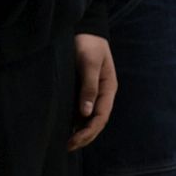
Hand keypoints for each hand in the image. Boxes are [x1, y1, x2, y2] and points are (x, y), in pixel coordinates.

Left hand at [68, 33, 117, 149]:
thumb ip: (89, 86)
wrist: (84, 29)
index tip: (74, 140)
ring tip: (67, 143)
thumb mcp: (89, 63)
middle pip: (97, 121)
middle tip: (68, 146)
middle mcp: (103, 93)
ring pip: (90, 118)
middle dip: (85, 136)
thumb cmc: (88, 44)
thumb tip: (86, 113)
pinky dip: (76, 122)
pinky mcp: (84, 90)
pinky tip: (67, 128)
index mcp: (108, 88)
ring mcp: (94, 92)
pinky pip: (82, 111)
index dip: (89, 131)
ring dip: (81, 131)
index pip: (101, 116)